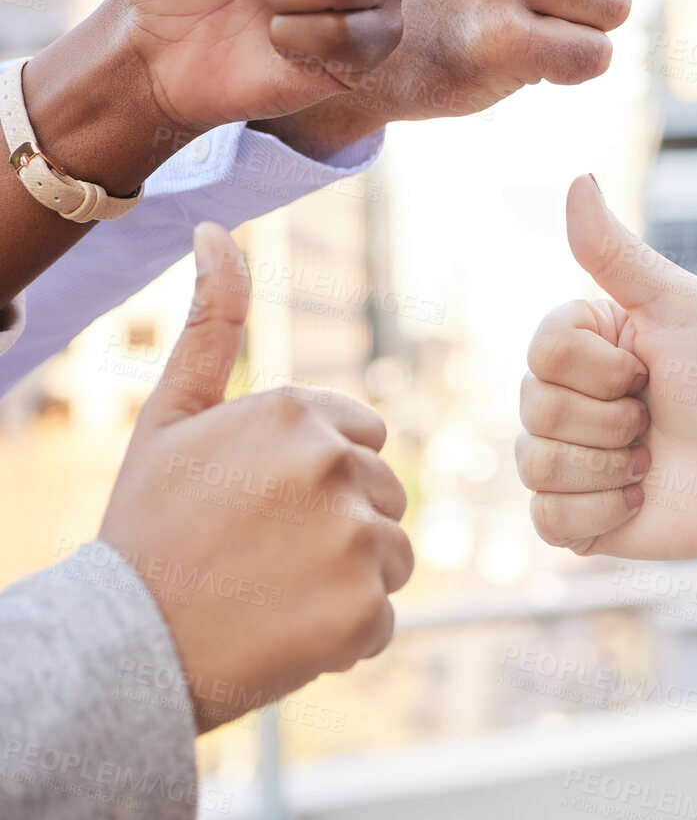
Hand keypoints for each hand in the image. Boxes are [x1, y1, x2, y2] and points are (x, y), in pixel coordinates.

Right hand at [99, 223, 413, 731]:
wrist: (122, 651)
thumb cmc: (150, 529)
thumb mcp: (172, 415)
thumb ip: (212, 321)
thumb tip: (215, 229)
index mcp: (297, 411)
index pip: (363, 440)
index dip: (316, 479)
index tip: (260, 507)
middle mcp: (334, 463)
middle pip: (383, 495)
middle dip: (339, 527)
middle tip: (263, 557)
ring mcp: (353, 536)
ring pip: (391, 555)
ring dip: (348, 581)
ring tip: (274, 595)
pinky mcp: (363, 609)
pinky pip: (383, 620)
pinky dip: (346, 638)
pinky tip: (287, 635)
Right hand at [517, 177, 696, 630]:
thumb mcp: (680, 306)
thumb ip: (618, 252)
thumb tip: (578, 179)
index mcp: (577, 342)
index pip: (543, 349)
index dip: (603, 368)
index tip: (649, 367)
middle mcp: (559, 395)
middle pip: (536, 407)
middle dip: (615, 419)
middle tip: (655, 418)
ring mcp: (561, 456)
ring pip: (537, 465)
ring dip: (611, 466)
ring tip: (649, 460)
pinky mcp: (570, 517)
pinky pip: (547, 522)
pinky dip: (602, 512)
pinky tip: (637, 497)